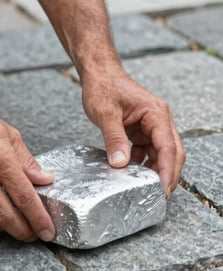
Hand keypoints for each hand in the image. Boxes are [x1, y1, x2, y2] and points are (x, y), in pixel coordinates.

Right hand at [0, 94, 54, 241]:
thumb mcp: (8, 134)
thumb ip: (27, 161)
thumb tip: (44, 180)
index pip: (24, 197)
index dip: (39, 218)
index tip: (47, 230)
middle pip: (5, 216)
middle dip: (23, 231)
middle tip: (33, 234)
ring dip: (4, 227)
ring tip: (16, 224)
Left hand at [81, 63, 185, 196]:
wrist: (99, 74)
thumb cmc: (103, 87)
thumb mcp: (106, 114)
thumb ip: (114, 138)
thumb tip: (120, 163)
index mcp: (155, 114)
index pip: (168, 147)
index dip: (167, 170)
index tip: (162, 189)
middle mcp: (158, 120)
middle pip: (171, 152)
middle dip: (166, 174)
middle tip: (155, 195)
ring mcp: (150, 125)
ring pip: (159, 153)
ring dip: (153, 169)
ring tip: (143, 187)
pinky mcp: (140, 129)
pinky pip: (146, 150)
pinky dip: (141, 162)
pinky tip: (131, 172)